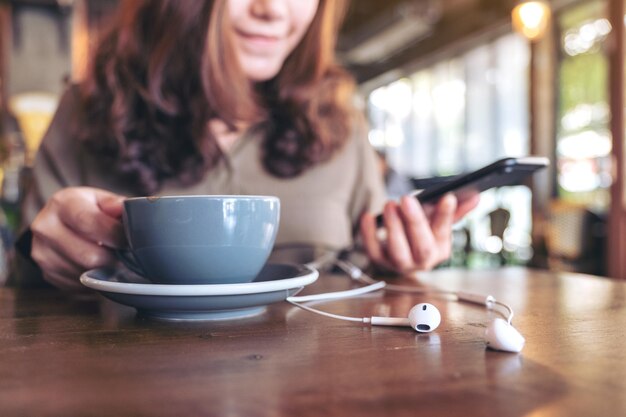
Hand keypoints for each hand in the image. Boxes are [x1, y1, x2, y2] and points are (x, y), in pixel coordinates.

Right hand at [30, 187, 126, 290]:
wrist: (58, 222)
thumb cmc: (86, 209)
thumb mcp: (100, 199)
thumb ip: (115, 204)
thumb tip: (126, 209)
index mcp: (62, 203)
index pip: (90, 222)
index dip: (116, 235)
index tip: (132, 241)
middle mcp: (46, 227)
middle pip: (90, 256)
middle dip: (114, 258)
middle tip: (127, 255)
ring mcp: (42, 253)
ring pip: (85, 274)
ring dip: (105, 271)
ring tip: (113, 259)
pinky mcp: (46, 273)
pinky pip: (78, 285)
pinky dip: (93, 279)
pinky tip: (98, 267)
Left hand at [359, 193, 479, 273]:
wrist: (398, 250)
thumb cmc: (420, 233)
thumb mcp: (437, 221)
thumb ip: (455, 210)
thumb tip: (475, 195)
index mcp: (440, 250)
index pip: (444, 233)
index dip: (445, 216)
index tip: (447, 197)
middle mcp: (422, 261)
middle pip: (422, 247)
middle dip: (415, 222)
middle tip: (407, 199)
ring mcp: (400, 264)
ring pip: (398, 251)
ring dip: (393, 227)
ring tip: (390, 204)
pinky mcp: (379, 261)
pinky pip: (372, 250)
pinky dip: (368, 234)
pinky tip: (368, 216)